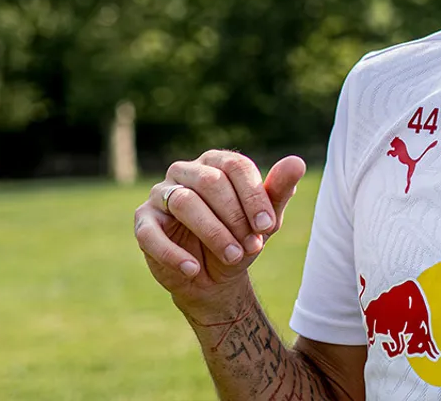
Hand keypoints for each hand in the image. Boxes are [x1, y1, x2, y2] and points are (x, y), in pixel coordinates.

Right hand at [135, 149, 305, 320]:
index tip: (268, 227)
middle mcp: (185, 172)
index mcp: (215, 163)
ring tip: (233, 258)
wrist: (215, 278)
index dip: (253, 196)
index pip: (235, 166)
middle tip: (253, 246)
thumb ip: (278, 191)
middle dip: (235, 216)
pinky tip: (193, 269)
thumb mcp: (264, 221)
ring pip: (184, 202)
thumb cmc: (240, 238)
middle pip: (210, 182)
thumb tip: (297, 162)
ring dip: (213, 232)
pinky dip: (172, 253)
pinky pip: (151, 234)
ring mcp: (160, 195)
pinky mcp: (144, 223)